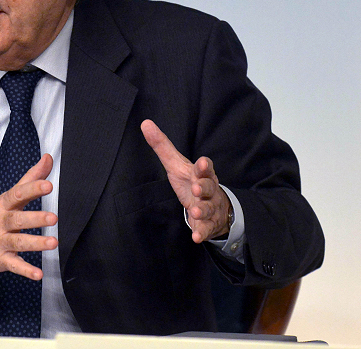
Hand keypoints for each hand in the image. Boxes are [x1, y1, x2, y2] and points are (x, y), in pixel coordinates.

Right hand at [0, 153, 57, 278]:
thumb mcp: (9, 195)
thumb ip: (31, 178)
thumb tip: (49, 158)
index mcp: (4, 205)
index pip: (18, 194)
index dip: (33, 189)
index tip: (48, 185)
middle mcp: (1, 223)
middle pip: (18, 220)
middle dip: (35, 219)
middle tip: (53, 218)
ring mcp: (0, 242)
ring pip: (18, 243)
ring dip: (36, 244)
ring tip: (53, 243)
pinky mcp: (1, 259)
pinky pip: (14, 265)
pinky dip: (26, 271)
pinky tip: (39, 274)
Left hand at [141, 119, 231, 242]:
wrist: (214, 205)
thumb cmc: (192, 180)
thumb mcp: (177, 164)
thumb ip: (162, 146)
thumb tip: (145, 123)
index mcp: (202, 173)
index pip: (205, 168)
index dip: (205, 166)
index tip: (202, 163)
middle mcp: (209, 189)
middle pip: (209, 187)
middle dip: (203, 187)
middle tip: (196, 187)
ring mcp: (210, 207)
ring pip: (208, 208)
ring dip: (202, 209)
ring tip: (194, 211)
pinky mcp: (208, 224)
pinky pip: (206, 229)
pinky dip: (202, 233)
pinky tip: (195, 237)